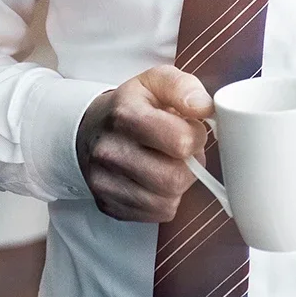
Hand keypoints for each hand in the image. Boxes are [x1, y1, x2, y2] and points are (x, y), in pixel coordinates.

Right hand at [75, 65, 212, 222]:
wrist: (90, 129)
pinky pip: (156, 214)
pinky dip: (164, 200)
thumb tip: (205, 107)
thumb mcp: (156, 82)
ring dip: (178, 185)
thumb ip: (185, 87)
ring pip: (168, 201)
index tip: (189, 130)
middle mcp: (110, 151)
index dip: (195, 137)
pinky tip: (154, 180)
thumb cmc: (131, 106)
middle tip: (181, 152)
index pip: (180, 142)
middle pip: (175, 178)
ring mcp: (105, 182)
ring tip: (167, 164)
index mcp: (125, 115)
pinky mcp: (108, 205)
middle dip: (189, 166)